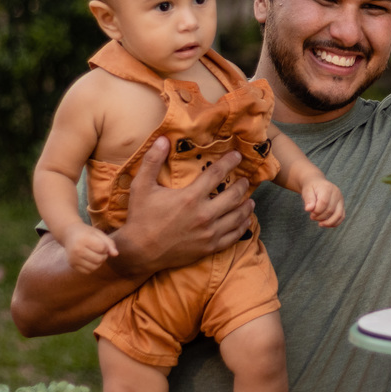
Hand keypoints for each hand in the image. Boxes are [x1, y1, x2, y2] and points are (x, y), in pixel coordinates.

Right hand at [64, 223, 117, 273]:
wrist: (69, 234)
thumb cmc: (87, 233)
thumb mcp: (99, 234)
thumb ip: (109, 243)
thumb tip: (116, 254)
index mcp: (84, 239)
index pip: (102, 248)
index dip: (105, 247)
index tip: (101, 243)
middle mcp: (76, 250)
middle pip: (99, 259)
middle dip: (103, 256)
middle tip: (100, 251)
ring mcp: (73, 259)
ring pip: (94, 267)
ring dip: (99, 262)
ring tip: (96, 255)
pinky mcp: (72, 265)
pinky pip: (88, 271)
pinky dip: (92, 267)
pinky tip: (90, 260)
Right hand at [111, 137, 254, 276]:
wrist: (139, 253)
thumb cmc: (140, 218)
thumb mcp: (141, 187)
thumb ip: (152, 161)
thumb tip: (162, 138)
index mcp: (190, 198)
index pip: (216, 174)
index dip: (229, 162)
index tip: (237, 156)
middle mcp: (204, 215)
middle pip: (233, 195)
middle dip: (242, 185)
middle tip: (246, 180)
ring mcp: (209, 233)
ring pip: (237, 216)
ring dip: (246, 206)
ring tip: (250, 199)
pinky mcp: (209, 247)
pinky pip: (233, 236)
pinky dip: (242, 226)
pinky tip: (245, 220)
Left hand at [302, 176, 344, 227]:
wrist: (317, 183)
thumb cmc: (311, 188)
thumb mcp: (306, 191)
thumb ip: (308, 199)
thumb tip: (309, 209)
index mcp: (327, 188)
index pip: (324, 203)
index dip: (316, 211)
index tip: (310, 212)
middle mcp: (336, 193)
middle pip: (330, 210)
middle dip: (320, 217)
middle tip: (312, 216)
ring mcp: (341, 200)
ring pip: (338, 215)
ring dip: (328, 222)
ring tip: (319, 223)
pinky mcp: (342, 205)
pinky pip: (341, 217)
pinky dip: (334, 223)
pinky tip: (325, 224)